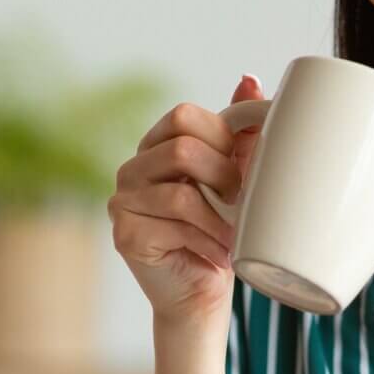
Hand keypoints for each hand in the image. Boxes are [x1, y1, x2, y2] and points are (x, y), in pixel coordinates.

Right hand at [108, 75, 263, 324]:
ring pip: (181, 192)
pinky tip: (218, 254)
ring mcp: (122, 201)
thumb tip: (250, 80)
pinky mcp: (125, 234)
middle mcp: (132, 168)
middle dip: (224, 177)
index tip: (241, 168)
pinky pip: (174, 225)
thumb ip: (240, 131)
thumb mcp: (236, 177)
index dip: (221, 138)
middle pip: (181, 148)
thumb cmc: (220, 233)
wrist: (203, 293)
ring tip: (235, 236)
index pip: (184, 115)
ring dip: (220, 218)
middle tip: (240, 204)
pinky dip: (207, 239)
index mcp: (156, 145)